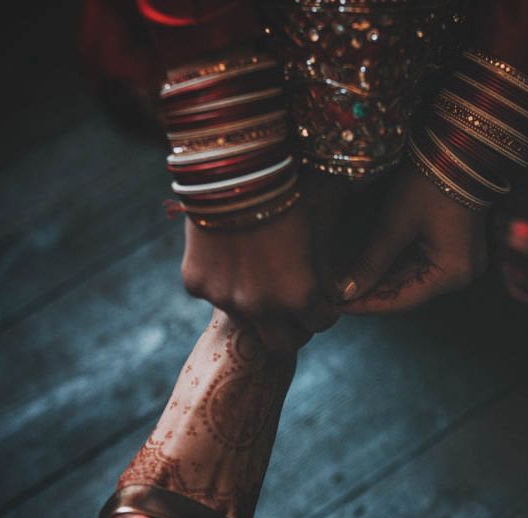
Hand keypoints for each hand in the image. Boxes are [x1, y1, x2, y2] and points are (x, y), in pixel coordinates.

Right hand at [180, 188, 339, 355]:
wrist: (235, 162)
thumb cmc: (292, 186)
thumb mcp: (324, 226)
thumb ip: (327, 267)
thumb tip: (332, 290)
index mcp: (299, 297)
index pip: (320, 324)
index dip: (324, 310)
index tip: (321, 298)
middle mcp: (260, 307)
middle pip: (282, 345)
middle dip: (293, 328)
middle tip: (294, 304)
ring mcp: (223, 298)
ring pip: (246, 320)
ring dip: (256, 306)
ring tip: (261, 273)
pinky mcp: (195, 283)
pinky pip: (214, 294)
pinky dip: (224, 282)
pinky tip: (231, 254)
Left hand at [336, 162, 488, 313]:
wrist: (460, 147)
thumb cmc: (429, 183)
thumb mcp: (394, 225)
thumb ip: (371, 263)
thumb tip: (345, 292)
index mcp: (452, 273)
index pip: (402, 301)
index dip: (367, 305)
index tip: (337, 306)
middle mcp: (460, 274)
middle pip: (407, 292)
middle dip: (370, 293)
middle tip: (336, 295)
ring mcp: (458, 260)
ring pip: (410, 280)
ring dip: (379, 281)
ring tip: (346, 284)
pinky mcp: (453, 247)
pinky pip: (419, 265)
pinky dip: (392, 267)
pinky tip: (367, 269)